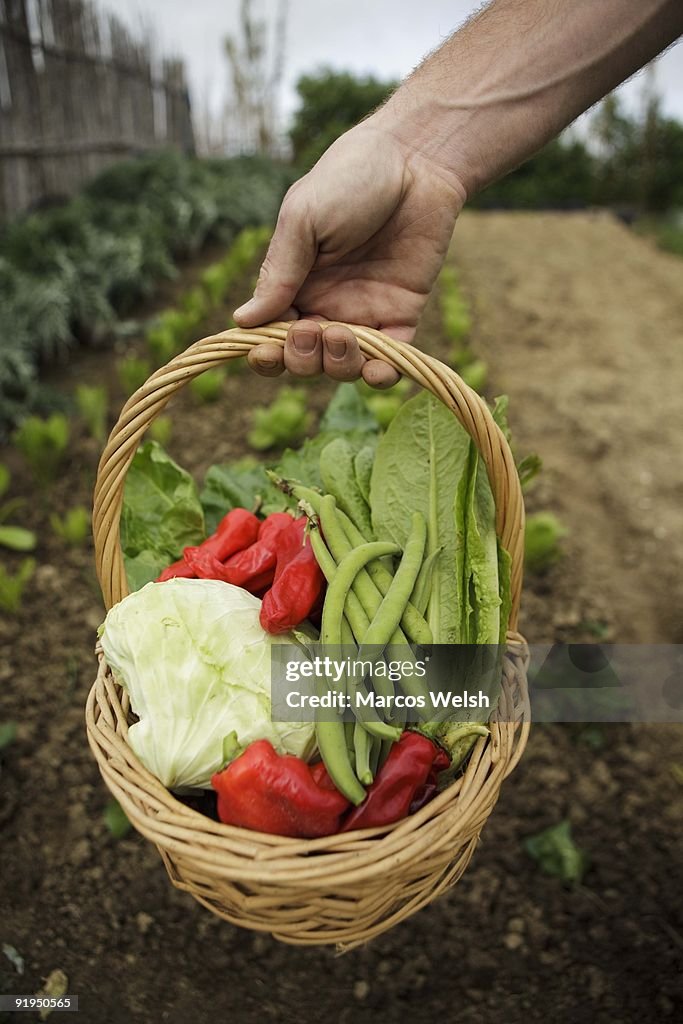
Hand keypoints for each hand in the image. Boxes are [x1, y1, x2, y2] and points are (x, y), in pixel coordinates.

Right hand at [233, 117, 464, 387]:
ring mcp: (364, 314)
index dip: (265, 354)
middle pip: (304, 359)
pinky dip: (382, 376)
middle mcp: (326, 306)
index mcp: (293, 284)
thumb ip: (278, 272)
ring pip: (343, 367)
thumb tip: (243, 323)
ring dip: (337, 364)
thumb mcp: (303, 218)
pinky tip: (378, 369)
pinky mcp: (402, 315)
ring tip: (342, 334)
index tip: (264, 351)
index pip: (271, 336)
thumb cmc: (350, 178)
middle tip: (310, 331)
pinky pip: (390, 362)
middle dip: (300, 358)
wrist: (414, 161)